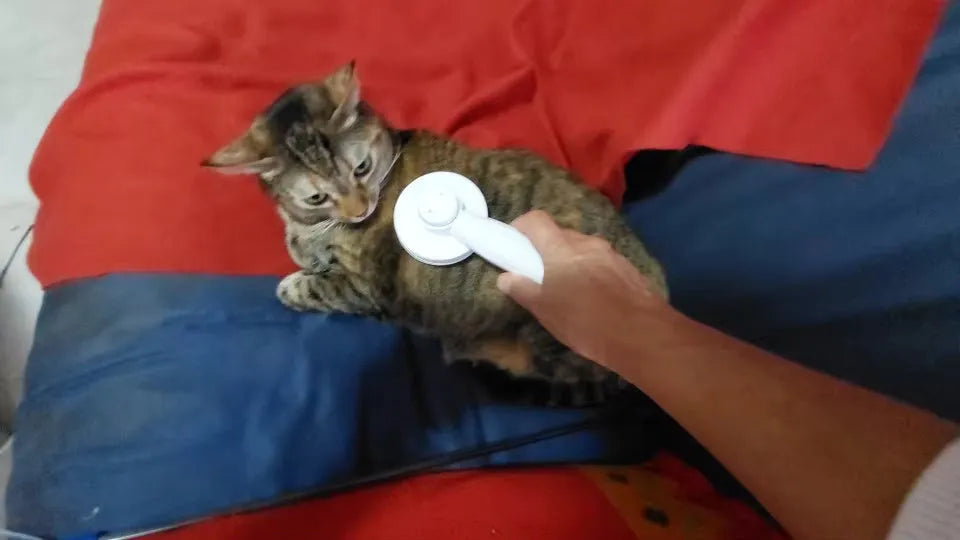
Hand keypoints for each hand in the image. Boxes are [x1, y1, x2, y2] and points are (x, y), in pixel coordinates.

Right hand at [496, 211, 674, 365]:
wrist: (642, 335)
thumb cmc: (585, 321)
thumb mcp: (546, 311)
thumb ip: (524, 290)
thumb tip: (506, 277)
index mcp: (561, 248)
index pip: (536, 220)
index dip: (521, 227)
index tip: (513, 244)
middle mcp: (587, 243)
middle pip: (560, 234)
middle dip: (546, 249)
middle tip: (538, 274)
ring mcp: (611, 254)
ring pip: (583, 249)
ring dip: (570, 261)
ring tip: (567, 290)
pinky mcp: (628, 269)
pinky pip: (601, 262)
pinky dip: (591, 272)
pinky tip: (593, 298)